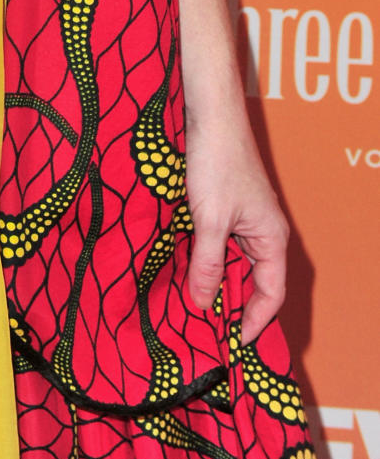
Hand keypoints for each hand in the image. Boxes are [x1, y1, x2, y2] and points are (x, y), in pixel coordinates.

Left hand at [185, 109, 288, 345]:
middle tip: (209, 329)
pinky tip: (186, 266)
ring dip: (218, 280)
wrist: (210, 114)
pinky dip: (207, 258)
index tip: (236, 343)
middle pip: (254, 280)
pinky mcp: (226, 206)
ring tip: (193, 304)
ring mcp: (245, 218)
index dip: (256, 321)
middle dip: (234, 304)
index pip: (271, 293)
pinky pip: (221, 242)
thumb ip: (208, 264)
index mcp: (271, 238)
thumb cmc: (216, 162)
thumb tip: (203, 304)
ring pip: (235, 261)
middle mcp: (263, 231)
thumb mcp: (209, 219)